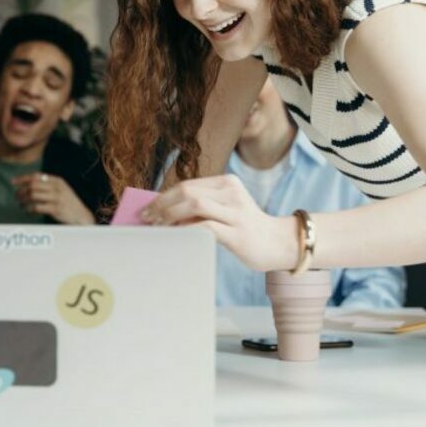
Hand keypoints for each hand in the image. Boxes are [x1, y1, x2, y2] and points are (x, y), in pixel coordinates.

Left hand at [11, 172, 95, 224]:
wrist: (82, 215)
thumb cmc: (68, 203)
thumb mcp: (61, 190)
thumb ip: (48, 185)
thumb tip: (29, 183)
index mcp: (57, 181)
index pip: (36, 176)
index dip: (23, 178)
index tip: (13, 182)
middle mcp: (57, 187)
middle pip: (33, 185)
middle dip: (22, 190)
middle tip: (17, 196)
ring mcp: (57, 198)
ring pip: (33, 195)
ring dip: (24, 200)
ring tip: (21, 204)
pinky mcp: (56, 208)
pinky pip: (37, 207)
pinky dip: (30, 209)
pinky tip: (29, 211)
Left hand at [140, 175, 297, 270]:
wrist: (279, 243)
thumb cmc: (244, 228)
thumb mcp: (225, 210)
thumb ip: (201, 208)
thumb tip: (162, 214)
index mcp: (226, 182)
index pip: (187, 185)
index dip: (163, 197)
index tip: (147, 209)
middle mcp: (231, 192)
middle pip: (187, 192)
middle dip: (162, 205)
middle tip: (146, 219)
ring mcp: (236, 211)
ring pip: (194, 205)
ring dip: (169, 216)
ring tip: (157, 228)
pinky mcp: (238, 232)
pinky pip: (205, 227)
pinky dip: (185, 229)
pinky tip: (175, 236)